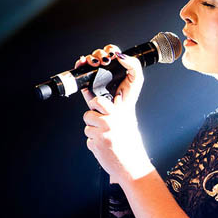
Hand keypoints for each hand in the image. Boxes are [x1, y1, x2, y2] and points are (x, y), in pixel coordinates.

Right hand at [75, 44, 143, 106]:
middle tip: (104, 61)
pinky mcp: (86, 82)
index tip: (112, 56)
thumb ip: (133, 65)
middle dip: (99, 54)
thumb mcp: (137, 79)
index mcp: (118, 66)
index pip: (111, 52)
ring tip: (94, 63)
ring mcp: (95, 75)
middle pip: (99, 54)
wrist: (118, 112)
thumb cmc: (128, 97)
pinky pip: (81, 70)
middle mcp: (106, 69)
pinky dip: (80, 65)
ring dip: (90, 58)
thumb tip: (120, 56)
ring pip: (89, 60)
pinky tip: (82, 63)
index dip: (110, 51)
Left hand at [79, 46, 151, 183]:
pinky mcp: (98, 140)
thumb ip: (109, 106)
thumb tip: (89, 93)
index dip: (125, 65)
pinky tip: (104, 145)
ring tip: (106, 136)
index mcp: (126, 108)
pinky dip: (93, 140)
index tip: (117, 53)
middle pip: (95, 101)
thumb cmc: (127, 140)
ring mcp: (108, 128)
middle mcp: (118, 115)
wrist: (130, 164)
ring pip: (87, 119)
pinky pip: (87, 135)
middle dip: (95, 111)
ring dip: (92, 129)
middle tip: (106, 122)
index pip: (127, 83)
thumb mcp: (124, 119)